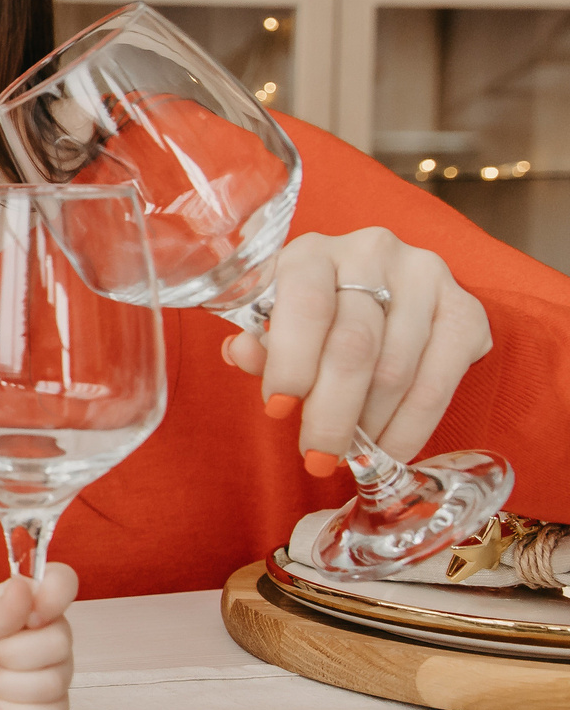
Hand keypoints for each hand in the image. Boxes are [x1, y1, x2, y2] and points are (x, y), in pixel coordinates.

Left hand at [0, 565, 77, 709]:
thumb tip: (23, 587)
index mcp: (35, 600)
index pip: (64, 582)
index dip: (53, 598)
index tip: (28, 616)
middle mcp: (53, 634)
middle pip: (59, 646)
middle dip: (9, 655)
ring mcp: (56, 671)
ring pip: (52, 685)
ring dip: (5, 686)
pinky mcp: (51, 706)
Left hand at [221, 228, 491, 469]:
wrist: (376, 295)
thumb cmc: (311, 316)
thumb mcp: (274, 321)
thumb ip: (259, 340)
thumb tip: (243, 354)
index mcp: (313, 251)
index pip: (308, 305)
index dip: (292, 363)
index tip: (278, 410)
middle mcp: (373, 253)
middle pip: (355, 345)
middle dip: (332, 412)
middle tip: (317, 457)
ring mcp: (427, 278)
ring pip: (398, 370)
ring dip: (371, 425)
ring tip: (351, 455)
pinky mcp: (467, 310)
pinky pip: (441, 382)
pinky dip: (412, 426)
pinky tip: (389, 448)